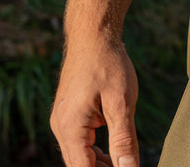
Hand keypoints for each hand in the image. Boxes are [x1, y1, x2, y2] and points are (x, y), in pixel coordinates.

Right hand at [51, 40, 138, 166]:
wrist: (94, 36)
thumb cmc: (108, 64)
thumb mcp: (121, 102)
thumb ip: (124, 139)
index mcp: (70, 127)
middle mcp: (60, 127)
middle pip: (79, 165)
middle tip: (129, 165)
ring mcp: (63, 120)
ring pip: (79, 155)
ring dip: (100, 163)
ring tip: (125, 161)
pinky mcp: (70, 114)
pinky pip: (80, 142)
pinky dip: (96, 150)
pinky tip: (115, 150)